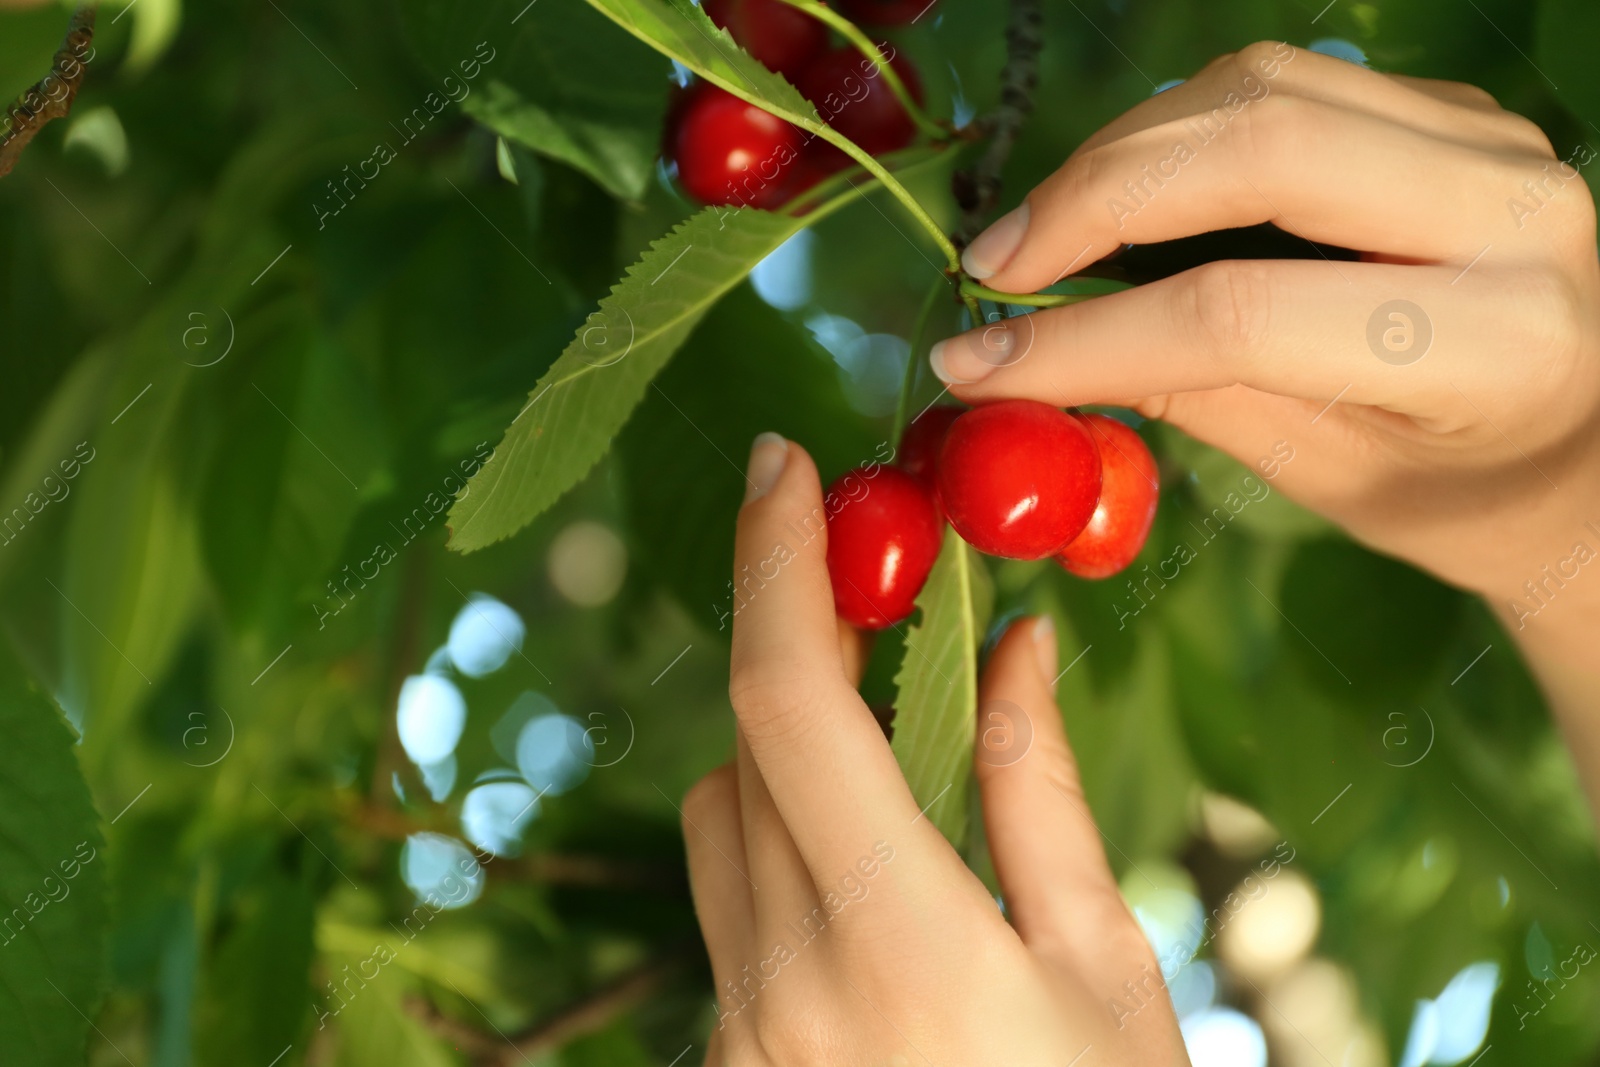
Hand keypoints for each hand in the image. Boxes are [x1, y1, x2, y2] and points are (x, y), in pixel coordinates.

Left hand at [681, 434, 1188, 1065]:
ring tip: (900, 791)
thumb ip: (1039, 792)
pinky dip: (782, 865)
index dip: (776, 565)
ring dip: (787, 770)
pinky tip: (873, 904)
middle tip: (890, 621)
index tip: (784, 464)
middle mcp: (779, 987)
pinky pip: (723, 915)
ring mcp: (736, 1039)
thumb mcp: (1107, 972)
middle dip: (807, 664)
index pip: (791, 706)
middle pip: (741, 752)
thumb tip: (1018, 641)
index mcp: (898, 944)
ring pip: (715, 830)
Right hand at [930, 43, 1599, 611]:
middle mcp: (1512, 212)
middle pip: (1260, 149)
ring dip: (1119, 151)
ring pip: (1260, 87)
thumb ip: (1195, 401)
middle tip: (993, 268)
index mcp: (1491, 345)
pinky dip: (1173, 129)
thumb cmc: (1456, 492)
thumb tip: (1031, 360)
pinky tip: (1117, 192)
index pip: (1244, 315)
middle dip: (1094, 199)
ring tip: (1037, 231)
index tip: (978, 364)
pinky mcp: (1450, 107)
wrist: (1579, 440)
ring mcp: (1489, 138)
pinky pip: (1281, 82)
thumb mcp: (1330, 479)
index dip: (1087, 338)